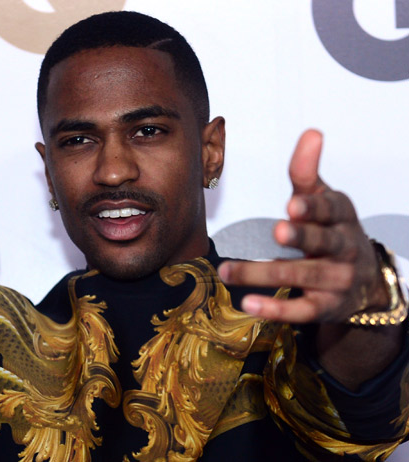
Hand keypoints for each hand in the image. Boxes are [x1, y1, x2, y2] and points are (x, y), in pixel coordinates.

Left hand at [217, 130, 387, 323]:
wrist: (364, 280)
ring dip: (263, 273)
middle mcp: (344, 249)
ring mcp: (337, 281)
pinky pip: (301, 311)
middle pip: (322, 243)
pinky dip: (274, 309)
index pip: (331, 210)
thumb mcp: (324, 199)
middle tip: (278, 231)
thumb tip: (311, 133)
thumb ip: (307, 172)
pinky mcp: (325, 308)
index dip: (313, 208)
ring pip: (301, 277)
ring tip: (227, 271)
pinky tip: (247, 304)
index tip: (293, 204)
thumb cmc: (333, 230)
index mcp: (342, 218)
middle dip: (302, 237)